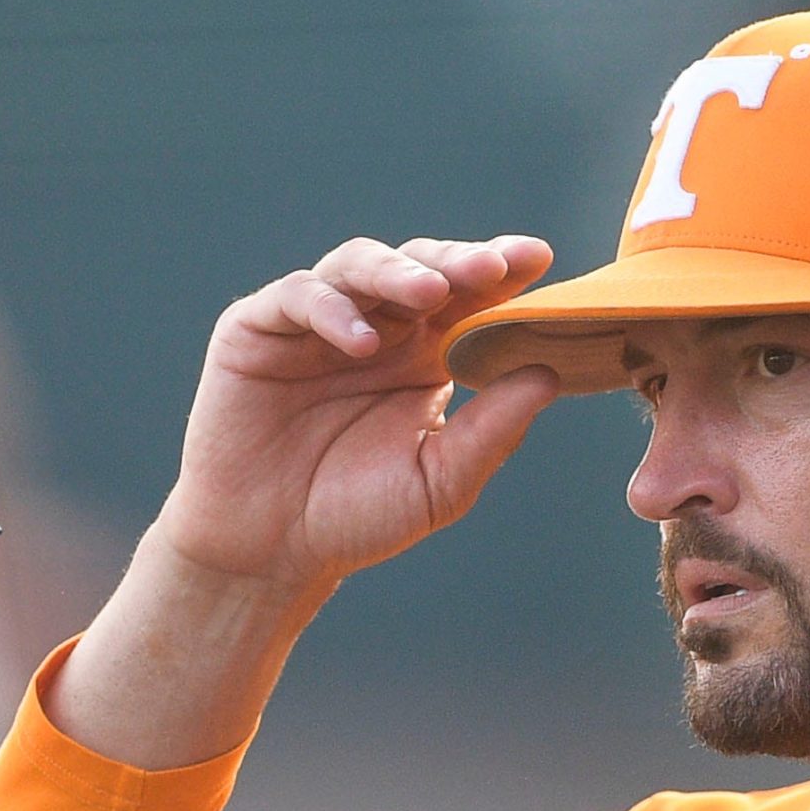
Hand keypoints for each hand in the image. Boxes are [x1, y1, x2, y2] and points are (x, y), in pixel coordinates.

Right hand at [150, 234, 559, 602]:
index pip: (469, 297)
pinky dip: (332, 309)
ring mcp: (318, 323)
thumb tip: (550, 375)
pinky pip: (298, 297)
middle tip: (491, 267)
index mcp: (426, 354)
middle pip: (422, 267)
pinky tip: (360, 341)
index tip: (540, 259)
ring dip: (399, 272)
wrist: (269, 551)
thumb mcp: (439, 481)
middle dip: (457, 262)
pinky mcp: (259, 328)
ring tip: (429, 292)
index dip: (502, 271)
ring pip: (362, 265)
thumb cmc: (356, 516)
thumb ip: (491, 431)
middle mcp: (377, 328)